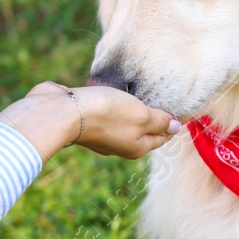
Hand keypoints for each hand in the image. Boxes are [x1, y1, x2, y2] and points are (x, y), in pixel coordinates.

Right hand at [0, 82, 179, 163]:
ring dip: (131, 109)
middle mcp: (120, 145)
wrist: (60, 112)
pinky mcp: (86, 122)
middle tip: (160, 96)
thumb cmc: (106, 113)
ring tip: (138, 91)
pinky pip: (106, 114)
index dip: (171, 121)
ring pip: (124, 122)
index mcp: (138, 147)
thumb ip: (159, 121)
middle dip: (153, 116)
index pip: (162, 136)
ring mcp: (102, 135)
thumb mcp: (141, 115)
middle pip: (144, 131)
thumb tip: (174, 127)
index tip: (178, 105)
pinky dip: (112, 105)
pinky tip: (112, 93)